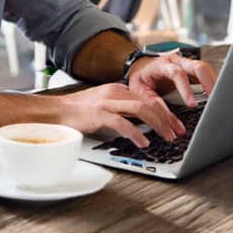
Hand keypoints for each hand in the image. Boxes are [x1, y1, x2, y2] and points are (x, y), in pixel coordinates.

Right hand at [53, 83, 184, 147]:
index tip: (175, 125)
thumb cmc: (78, 113)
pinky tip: (144, 142)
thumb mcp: (105, 108)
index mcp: (118, 90)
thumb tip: (142, 125)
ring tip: (167, 136)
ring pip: (141, 109)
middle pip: (149, 103)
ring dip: (158, 124)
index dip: (165, 112)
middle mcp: (115, 92)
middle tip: (177, 132)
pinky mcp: (98, 114)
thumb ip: (122, 112)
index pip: (148, 99)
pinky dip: (136, 132)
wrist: (55, 111)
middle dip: (167, 118)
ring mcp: (107, 102)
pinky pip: (122, 122)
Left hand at [125, 52, 216, 108]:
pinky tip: (216, 96)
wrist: (141, 67)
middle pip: (197, 66)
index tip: (192, 104)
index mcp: (161, 65)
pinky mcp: (192, 69)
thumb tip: (170, 125)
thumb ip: (155, 107)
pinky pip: (207, 74)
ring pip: (205, 69)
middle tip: (214, 100)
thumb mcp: (140, 93)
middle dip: (208, 82)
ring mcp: (186, 63)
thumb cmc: (141, 80)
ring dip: (214, 84)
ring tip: (218, 101)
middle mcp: (176, 61)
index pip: (177, 74)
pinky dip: (213, 84)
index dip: (186, 89)